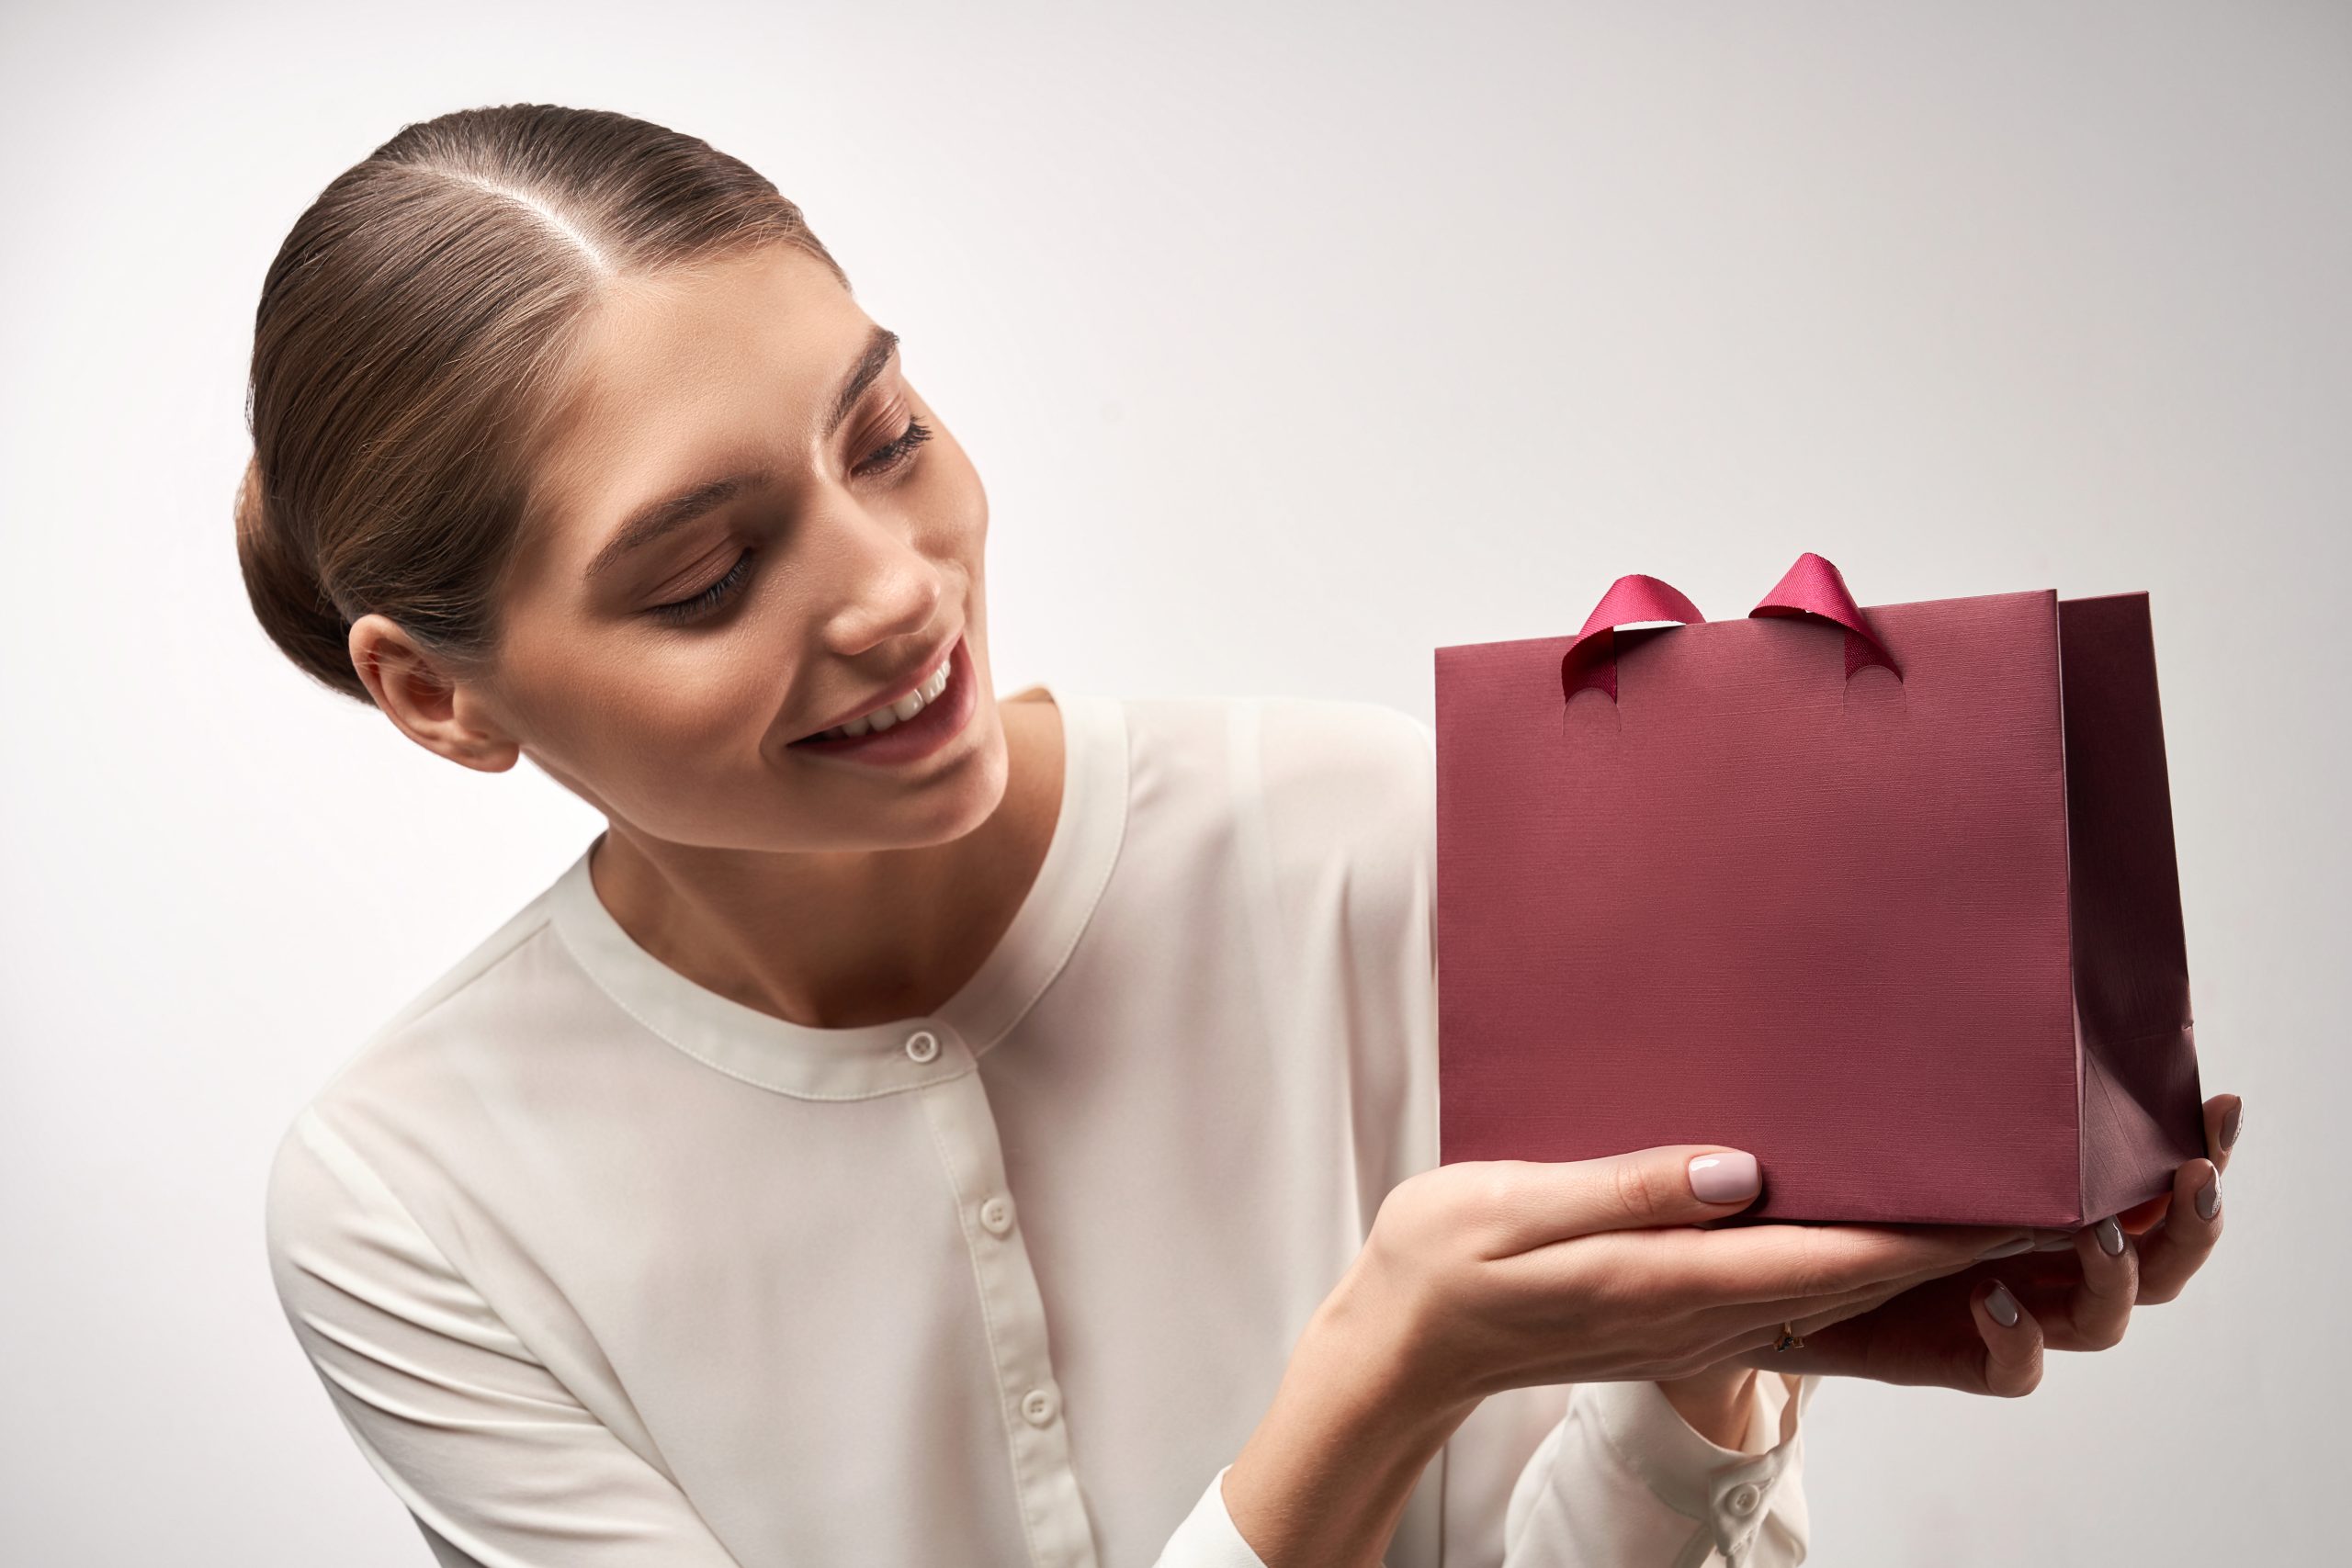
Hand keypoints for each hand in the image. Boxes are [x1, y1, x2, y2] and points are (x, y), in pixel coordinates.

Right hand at [1322, 1143, 2032, 1415]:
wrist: (1401, 1345)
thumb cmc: (1440, 1264)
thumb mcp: (1514, 1204)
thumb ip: (1624, 1187)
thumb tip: (1736, 1171)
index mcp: (1669, 1282)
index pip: (1831, 1259)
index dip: (1933, 1235)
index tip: (2016, 1203)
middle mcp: (1701, 1312)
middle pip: (1859, 1282)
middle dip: (1962, 1249)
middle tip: (2049, 1195)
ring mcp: (1695, 1322)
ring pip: (1839, 1293)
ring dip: (1925, 1260)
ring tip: (2000, 1209)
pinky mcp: (1680, 1314)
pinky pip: (1797, 1294)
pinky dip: (1863, 1264)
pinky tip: (1884, 1229)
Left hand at [1711, 1092, 2240, 1395]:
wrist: (1756, 1263)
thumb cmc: (1826, 1169)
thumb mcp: (1879, 1105)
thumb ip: (1922, 1061)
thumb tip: (1951, 963)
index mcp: (2042, 1194)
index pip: (2142, 1178)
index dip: (2194, 1148)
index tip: (2217, 1103)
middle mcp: (2038, 1254)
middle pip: (2158, 1258)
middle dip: (2189, 1223)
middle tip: (2189, 1178)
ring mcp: (2004, 1307)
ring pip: (2101, 1316)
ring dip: (2117, 1278)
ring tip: (2099, 1234)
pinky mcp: (1951, 1353)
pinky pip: (2013, 1370)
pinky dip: (2017, 1340)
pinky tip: (1992, 1299)